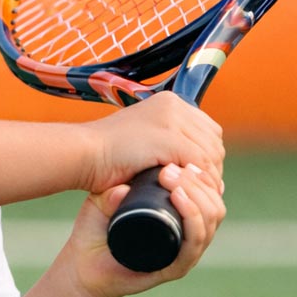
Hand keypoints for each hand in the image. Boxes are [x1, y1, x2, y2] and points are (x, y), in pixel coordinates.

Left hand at [62, 162, 227, 296]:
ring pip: (210, 220)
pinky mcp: (176, 268)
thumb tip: (123, 186)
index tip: (178, 157)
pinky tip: (179, 198)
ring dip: (195, 194)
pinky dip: (192, 219)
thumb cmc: (94, 231)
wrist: (82, 267)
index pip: (208, 193)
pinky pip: (195, 242)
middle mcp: (188, 236)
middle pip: (215, 204)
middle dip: (197, 181)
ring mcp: (185, 253)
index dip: (200, 173)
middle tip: (171, 168)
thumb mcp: (103, 201)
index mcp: (179, 218)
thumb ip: (111, 189)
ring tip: (171, 177)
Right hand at [83, 93, 223, 193]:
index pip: (207, 129)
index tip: (200, 176)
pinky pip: (198, 163)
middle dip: (211, 166)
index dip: (208, 154)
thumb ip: (165, 141)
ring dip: (207, 176)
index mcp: (168, 102)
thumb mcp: (142, 138)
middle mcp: (173, 105)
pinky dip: (198, 180)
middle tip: (202, 189)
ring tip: (196, 194)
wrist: (83, 153)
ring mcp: (171, 119)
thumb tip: (192, 163)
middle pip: (212, 141)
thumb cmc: (106, 153)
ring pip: (209, 153)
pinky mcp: (168, 138)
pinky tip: (190, 192)